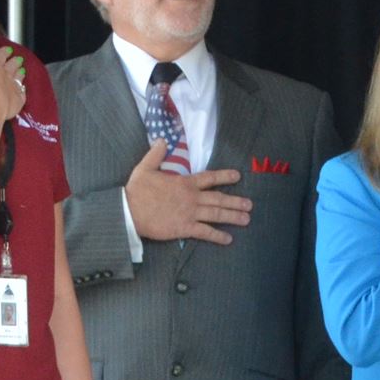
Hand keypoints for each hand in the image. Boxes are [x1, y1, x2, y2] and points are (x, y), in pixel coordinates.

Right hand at [125, 139, 252, 244]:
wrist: (129, 211)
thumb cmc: (136, 190)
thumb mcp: (145, 167)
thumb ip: (156, 154)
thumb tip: (163, 140)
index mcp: (184, 183)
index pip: (209, 178)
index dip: (224, 176)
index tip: (237, 176)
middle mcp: (191, 197)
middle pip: (218, 198)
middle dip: (235, 201)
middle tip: (249, 205)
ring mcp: (189, 213)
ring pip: (216, 214)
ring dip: (232, 217)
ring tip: (246, 219)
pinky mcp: (184, 228)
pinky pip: (205, 232)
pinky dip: (217, 236)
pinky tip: (228, 239)